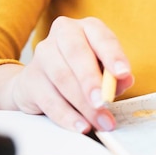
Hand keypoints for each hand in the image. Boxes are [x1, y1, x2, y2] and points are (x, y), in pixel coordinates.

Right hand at [0, 16, 133, 132]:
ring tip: (99, 122)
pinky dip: (67, 115)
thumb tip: (125, 80)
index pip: (102, 37)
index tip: (123, 74)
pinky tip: (80, 126)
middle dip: (92, 80)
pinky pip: (49, 99)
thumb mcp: (104, 71)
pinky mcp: (30, 79)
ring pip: (62, 78)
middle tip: (104, 102)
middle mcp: (63, 34)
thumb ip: (115, 77)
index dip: (113, 56)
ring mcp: (42, 55)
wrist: (41, 82)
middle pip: (77, 54)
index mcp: (87, 28)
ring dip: (83, 104)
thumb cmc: (81, 73)